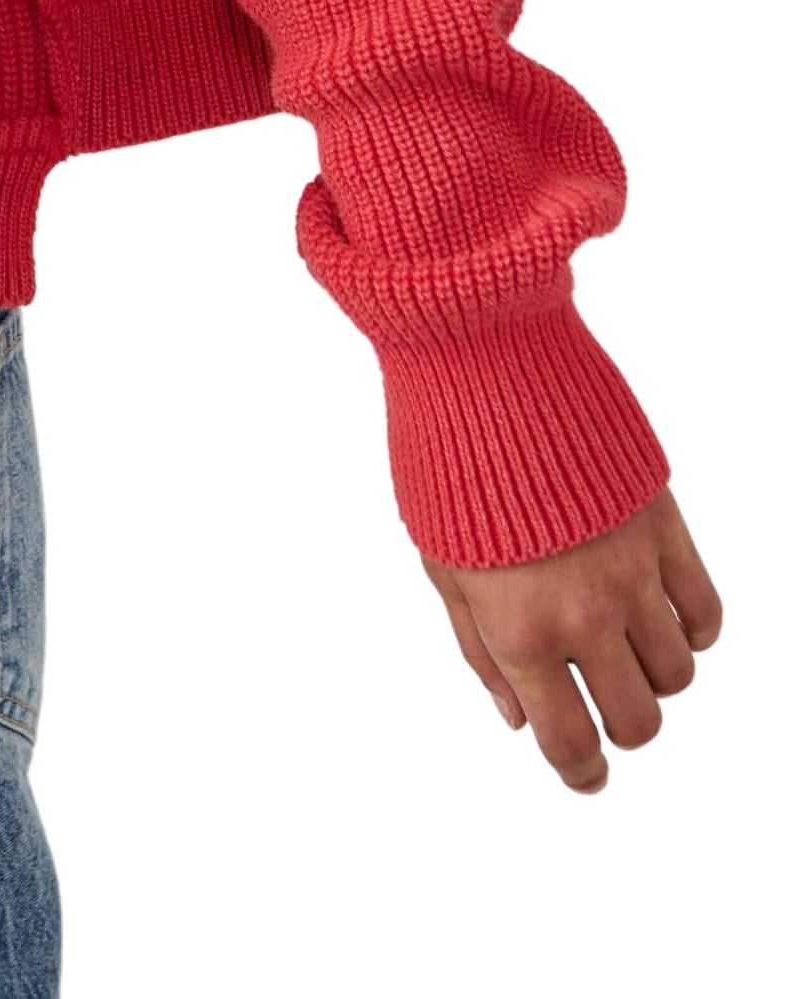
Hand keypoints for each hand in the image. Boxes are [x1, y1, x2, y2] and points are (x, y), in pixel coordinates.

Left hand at [421, 487, 720, 792]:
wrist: (485, 369)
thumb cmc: (447, 464)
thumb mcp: (439, 565)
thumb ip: (480, 649)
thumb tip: (517, 717)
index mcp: (519, 629)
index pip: (569, 739)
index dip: (581, 772)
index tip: (585, 776)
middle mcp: (584, 614)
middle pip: (639, 719)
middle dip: (620, 725)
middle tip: (600, 704)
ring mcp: (633, 573)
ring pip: (678, 673)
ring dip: (654, 675)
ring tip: (621, 645)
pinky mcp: (665, 529)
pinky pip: (706, 611)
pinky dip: (693, 630)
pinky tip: (662, 616)